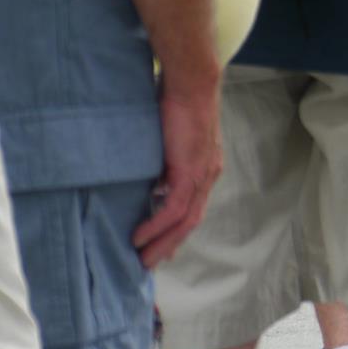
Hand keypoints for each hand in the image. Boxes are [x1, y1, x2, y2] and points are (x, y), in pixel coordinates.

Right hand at [132, 87, 222, 268]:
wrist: (191, 82)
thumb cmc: (176, 102)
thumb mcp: (169, 140)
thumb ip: (164, 163)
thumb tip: (152, 185)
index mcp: (205, 168)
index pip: (193, 208)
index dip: (178, 230)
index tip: (163, 248)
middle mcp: (208, 175)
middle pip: (190, 222)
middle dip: (169, 246)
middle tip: (148, 265)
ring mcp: (201, 174)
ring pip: (183, 221)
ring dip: (161, 244)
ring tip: (141, 261)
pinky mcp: (189, 171)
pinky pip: (172, 209)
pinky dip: (156, 226)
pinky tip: (139, 239)